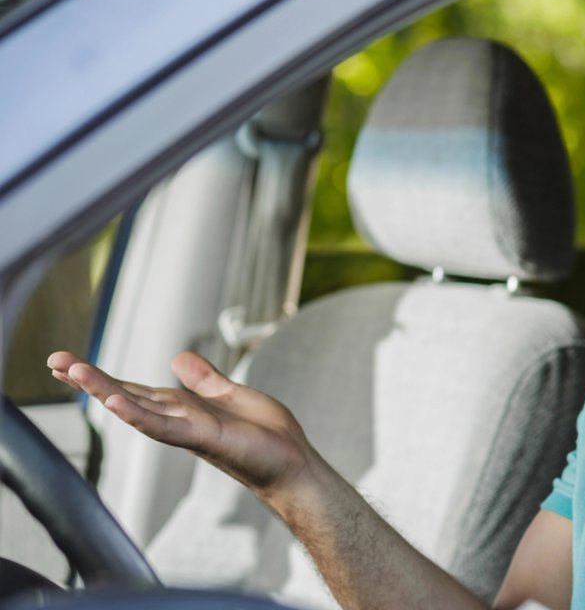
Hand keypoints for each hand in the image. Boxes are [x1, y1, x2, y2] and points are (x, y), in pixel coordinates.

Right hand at [49, 350, 312, 496]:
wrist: (293, 464)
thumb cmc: (266, 436)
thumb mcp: (232, 394)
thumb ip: (204, 379)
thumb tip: (178, 358)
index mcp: (183, 407)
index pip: (135, 388)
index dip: (104, 376)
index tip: (70, 362)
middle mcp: (179, 419)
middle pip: (127, 395)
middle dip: (90, 379)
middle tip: (53, 360)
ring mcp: (187, 430)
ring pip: (138, 407)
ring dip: (105, 390)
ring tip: (72, 371)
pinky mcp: (203, 437)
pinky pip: (165, 426)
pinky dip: (140, 415)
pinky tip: (115, 403)